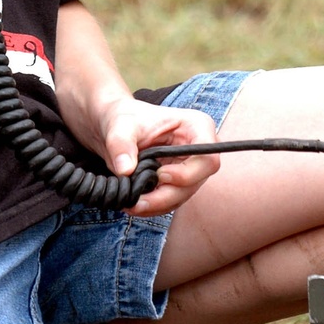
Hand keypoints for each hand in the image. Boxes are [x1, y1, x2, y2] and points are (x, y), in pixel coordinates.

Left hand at [97, 96, 220, 216]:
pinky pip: (172, 200)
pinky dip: (154, 206)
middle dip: (166, 195)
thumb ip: (121, 144)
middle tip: (138, 201)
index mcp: (196, 126)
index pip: (207, 157)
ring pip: (183, 195)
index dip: (187, 173)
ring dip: (158, 204)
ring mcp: (190, 167)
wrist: (116, 126)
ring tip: (132, 204)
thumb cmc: (124, 117)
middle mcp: (198, 149)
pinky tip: (135, 204)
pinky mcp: (178, 181)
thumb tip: (125, 170)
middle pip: (195, 181)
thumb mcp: (120, 125)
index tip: (160, 175)